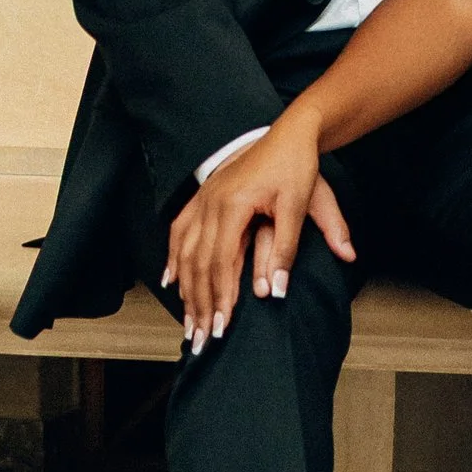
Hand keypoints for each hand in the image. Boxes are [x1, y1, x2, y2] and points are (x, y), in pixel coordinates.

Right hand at [162, 110, 354, 349]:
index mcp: (233, 205)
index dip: (220, 297)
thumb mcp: (302, 204)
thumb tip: (278, 292)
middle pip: (198, 263)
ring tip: (187, 323)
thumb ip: (288, 247)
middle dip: (199, 304)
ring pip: (185, 252)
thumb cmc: (297, 167)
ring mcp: (203, 200)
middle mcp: (210, 203)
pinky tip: (170, 282)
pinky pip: (179, 232)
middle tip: (201, 339)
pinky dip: (173, 259)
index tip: (222, 329)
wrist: (290, 132)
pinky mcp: (203, 198)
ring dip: (185, 290)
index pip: (221, 262)